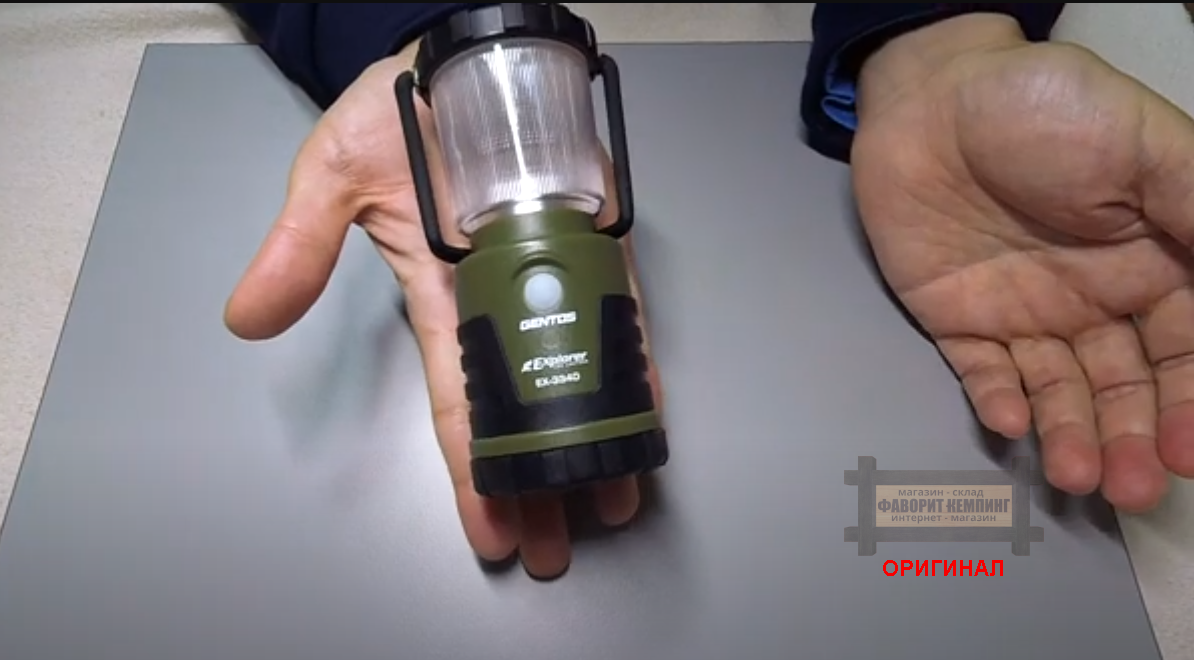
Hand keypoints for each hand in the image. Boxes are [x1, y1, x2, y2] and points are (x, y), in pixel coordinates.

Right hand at [224, 49, 661, 578]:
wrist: (456, 58)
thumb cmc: (394, 113)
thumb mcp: (330, 176)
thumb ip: (297, 248)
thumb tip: (248, 319)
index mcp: (440, 295)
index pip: (457, 402)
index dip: (474, 470)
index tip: (492, 528)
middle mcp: (502, 293)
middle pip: (526, 405)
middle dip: (540, 476)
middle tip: (561, 540)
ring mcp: (553, 268)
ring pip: (576, 370)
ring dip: (593, 437)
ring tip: (612, 499)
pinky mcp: (594, 236)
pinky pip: (618, 308)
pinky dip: (630, 359)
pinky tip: (644, 411)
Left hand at [850, 14, 1193, 511]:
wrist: (930, 96)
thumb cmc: (1044, 108)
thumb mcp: (1143, 149)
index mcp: (1154, 261)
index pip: (1186, 348)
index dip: (1192, 401)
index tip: (1192, 452)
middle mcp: (1097, 298)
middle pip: (1126, 384)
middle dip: (1135, 436)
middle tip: (1133, 489)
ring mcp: (1026, 311)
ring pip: (1059, 389)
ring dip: (1072, 434)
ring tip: (1079, 475)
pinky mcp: (959, 318)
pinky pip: (982, 371)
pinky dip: (997, 399)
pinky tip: (1011, 421)